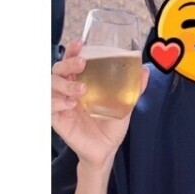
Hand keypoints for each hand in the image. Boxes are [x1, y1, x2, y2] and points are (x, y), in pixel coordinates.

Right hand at [51, 39, 149, 165]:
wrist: (106, 150)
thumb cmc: (112, 126)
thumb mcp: (125, 105)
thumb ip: (133, 88)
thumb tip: (145, 70)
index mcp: (82, 83)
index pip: (72, 62)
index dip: (72, 51)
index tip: (80, 43)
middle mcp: (68, 91)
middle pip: (58, 69)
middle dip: (68, 63)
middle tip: (82, 63)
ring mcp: (61, 104)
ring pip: (50, 85)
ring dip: (64, 83)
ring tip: (81, 90)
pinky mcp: (57, 119)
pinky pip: (49, 106)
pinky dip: (57, 102)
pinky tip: (70, 105)